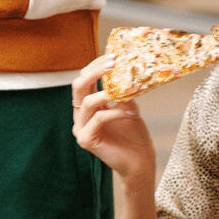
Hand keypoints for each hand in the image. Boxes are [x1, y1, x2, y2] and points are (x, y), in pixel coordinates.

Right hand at [70, 54, 156, 185]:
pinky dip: (115, 112)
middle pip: (78, 86)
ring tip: (125, 89)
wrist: (140, 163)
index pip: (84, 79)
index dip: (96, 65)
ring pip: (86, 102)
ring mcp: (80, 128)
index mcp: (87, 106)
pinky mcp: (85, 140)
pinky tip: (131, 113)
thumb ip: (122, 91)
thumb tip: (127, 68)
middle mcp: (80, 116)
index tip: (114, 56)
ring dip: (106, 93)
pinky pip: (98, 119)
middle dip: (95, 71)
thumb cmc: (135, 136)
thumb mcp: (129, 106)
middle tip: (113, 63)